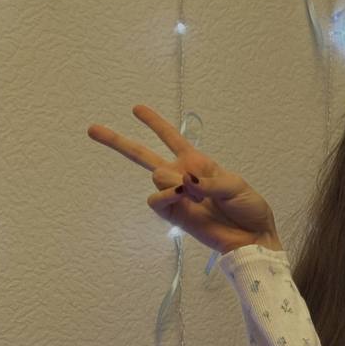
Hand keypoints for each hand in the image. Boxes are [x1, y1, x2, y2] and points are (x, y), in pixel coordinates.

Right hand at [87, 104, 280, 255]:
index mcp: (197, 162)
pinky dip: (166, 195)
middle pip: (144, 155)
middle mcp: (182, 176)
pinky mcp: (173, 215)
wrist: (252, 237)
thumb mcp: (234, 185)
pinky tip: (182, 196)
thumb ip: (208, 180)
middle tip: (92, 129)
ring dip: (174, 180)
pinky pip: (156, 200)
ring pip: (156, 175)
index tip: (136, 108)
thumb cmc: (248, 207)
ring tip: (197, 195)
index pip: (172, 137)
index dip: (155, 123)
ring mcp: (175, 196)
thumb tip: (183, 181)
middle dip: (118, 141)